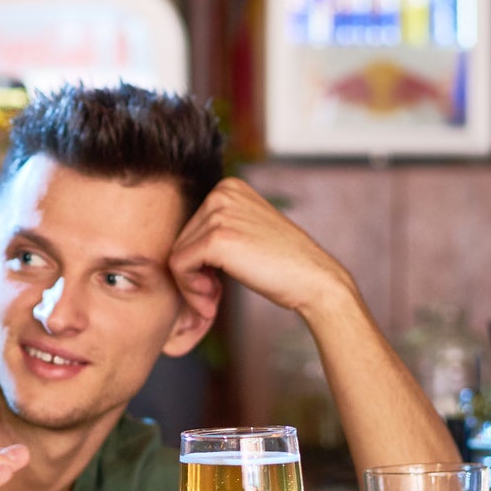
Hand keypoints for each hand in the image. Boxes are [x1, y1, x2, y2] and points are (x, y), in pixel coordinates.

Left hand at [168, 179, 355, 327]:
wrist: (314, 280)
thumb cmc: (282, 264)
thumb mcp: (247, 231)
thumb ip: (218, 228)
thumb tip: (177, 246)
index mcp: (228, 186)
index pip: (189, 227)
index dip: (196, 260)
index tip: (214, 283)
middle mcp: (221, 192)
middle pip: (179, 239)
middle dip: (192, 274)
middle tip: (213, 297)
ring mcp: (219, 213)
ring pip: (176, 254)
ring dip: (191, 286)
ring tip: (213, 302)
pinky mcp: (216, 239)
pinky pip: (179, 266)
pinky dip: (190, 291)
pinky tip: (211, 304)